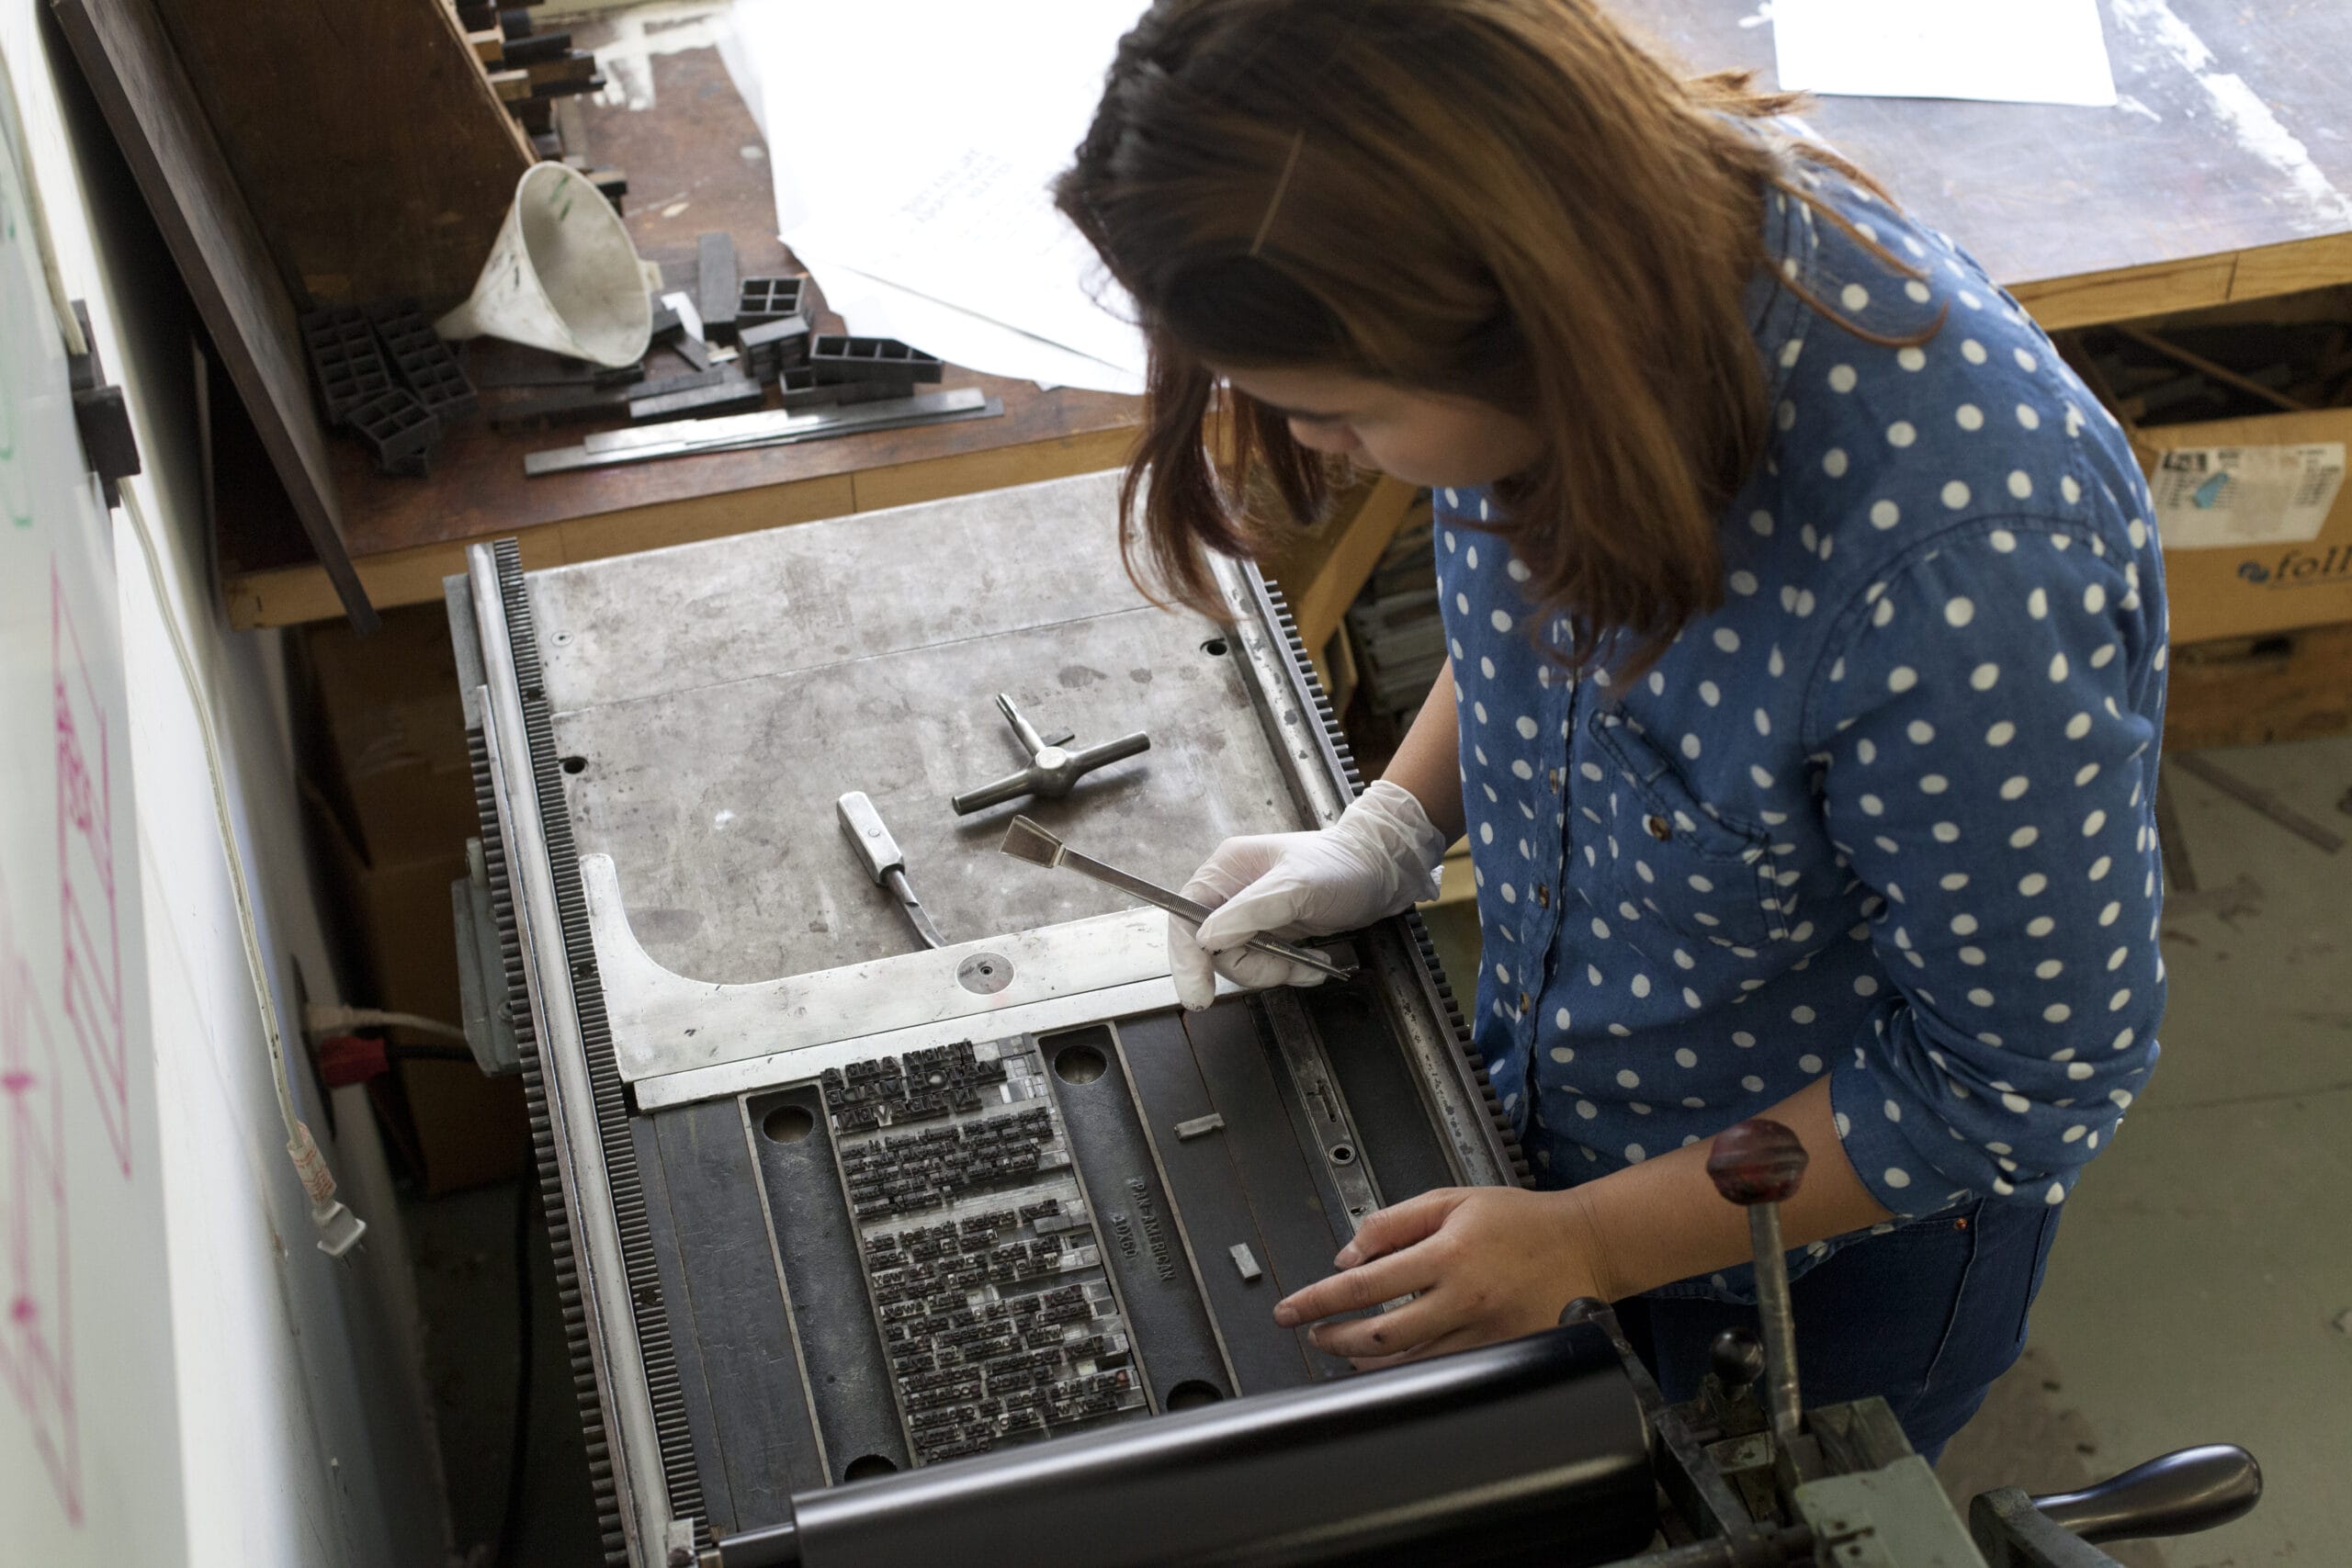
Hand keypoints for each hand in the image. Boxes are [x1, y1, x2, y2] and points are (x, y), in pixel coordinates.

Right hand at [1169, 779, 1447, 1009]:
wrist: (1381, 872)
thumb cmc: (1343, 867)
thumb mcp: (1297, 888)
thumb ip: (1250, 912)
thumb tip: (1205, 939)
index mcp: (1226, 869)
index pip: (1185, 916)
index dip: (1187, 959)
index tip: (1199, 995)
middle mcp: (1231, 892)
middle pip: (1213, 950)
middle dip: (1253, 966)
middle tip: (1285, 967)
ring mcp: (1250, 915)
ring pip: (1240, 963)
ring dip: (1277, 971)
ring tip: (1309, 961)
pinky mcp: (1270, 933)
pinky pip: (1264, 966)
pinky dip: (1289, 971)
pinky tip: (1314, 960)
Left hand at [1272, 1187, 1607, 1365]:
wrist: (1584, 1244)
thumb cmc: (1519, 1220)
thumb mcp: (1450, 1200)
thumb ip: (1392, 1222)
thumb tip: (1347, 1254)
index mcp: (1447, 1254)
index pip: (1365, 1284)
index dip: (1319, 1300)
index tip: (1291, 1309)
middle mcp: (1463, 1298)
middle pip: (1379, 1335)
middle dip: (1334, 1338)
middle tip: (1312, 1332)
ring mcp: (1484, 1331)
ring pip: (1408, 1362)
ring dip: (1364, 1359)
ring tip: (1343, 1348)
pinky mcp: (1500, 1352)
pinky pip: (1443, 1371)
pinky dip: (1409, 1369)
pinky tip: (1391, 1360)